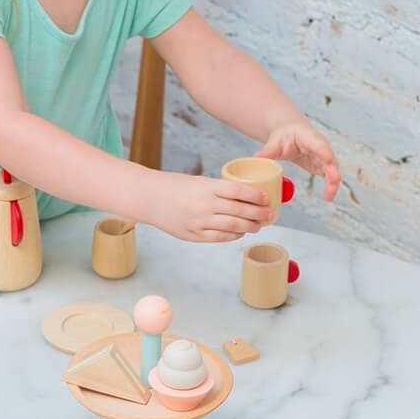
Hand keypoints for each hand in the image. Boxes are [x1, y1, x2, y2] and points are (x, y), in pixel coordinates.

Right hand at [147, 171, 273, 241]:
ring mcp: (199, 222)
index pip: (238, 191)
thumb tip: (243, 198)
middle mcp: (204, 205)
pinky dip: (233, 235)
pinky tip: (240, 233)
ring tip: (258, 226)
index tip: (266, 198)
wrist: (149, 198)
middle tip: (270, 215)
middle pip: (239, 211)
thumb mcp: (198, 181)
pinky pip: (219, 237)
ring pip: (232, 226)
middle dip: (258, 214)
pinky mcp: (193, 235)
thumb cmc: (175, 186)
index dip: (255, 196)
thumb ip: (218, 190)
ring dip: (249, 227)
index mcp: (207, 187)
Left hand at [256, 120, 341, 201]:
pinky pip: (329, 177)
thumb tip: (255, 159)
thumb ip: (267, 151)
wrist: (291, 133)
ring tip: (329, 196)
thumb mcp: (275, 142)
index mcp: (308, 137)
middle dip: (332, 169)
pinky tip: (328, 198)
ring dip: (332, 182)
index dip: (323, 151)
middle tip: (335, 180)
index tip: (328, 158)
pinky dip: (330, 187)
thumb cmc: (284, 136)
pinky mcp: (322, 166)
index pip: (317, 143)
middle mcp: (320, 146)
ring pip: (332, 169)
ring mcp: (323, 157)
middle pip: (329, 158)